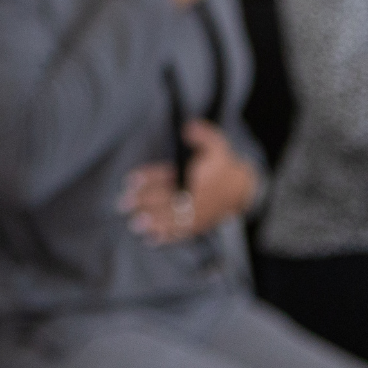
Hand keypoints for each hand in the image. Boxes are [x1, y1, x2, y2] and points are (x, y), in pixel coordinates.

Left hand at [120, 121, 257, 244]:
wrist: (244, 188)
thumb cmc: (224, 165)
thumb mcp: (217, 145)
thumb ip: (203, 135)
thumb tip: (188, 127)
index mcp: (197, 179)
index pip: (168, 177)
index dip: (149, 178)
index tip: (130, 180)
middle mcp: (196, 198)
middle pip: (167, 200)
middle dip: (145, 202)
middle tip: (123, 204)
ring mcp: (198, 214)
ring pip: (173, 218)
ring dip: (154, 222)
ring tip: (135, 225)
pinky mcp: (199, 225)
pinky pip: (182, 233)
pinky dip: (168, 237)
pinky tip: (151, 240)